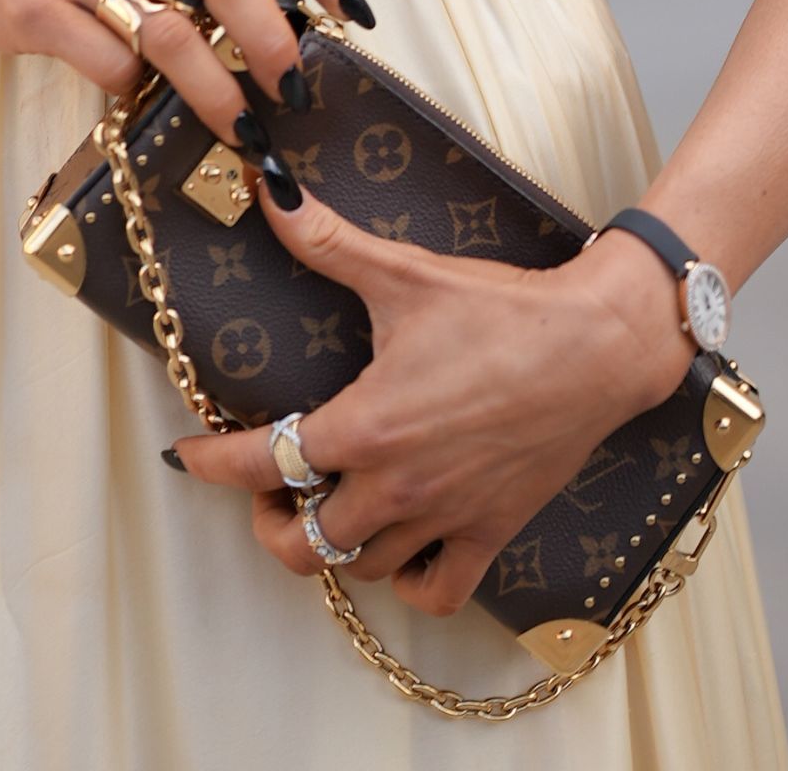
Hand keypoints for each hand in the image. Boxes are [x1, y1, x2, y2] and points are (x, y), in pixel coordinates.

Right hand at [0, 0, 374, 148]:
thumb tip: (268, 7)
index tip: (353, 12)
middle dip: (275, 42)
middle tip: (294, 87)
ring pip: (172, 34)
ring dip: (218, 92)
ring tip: (242, 127)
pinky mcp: (32, 9)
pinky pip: (107, 65)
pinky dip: (135, 91)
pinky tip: (140, 96)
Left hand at [173, 184, 696, 615]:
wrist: (600, 343)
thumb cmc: (502, 311)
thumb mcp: (404, 274)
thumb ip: (328, 241)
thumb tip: (270, 194)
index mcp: (365, 426)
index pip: (261, 462)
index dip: (210, 463)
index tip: (187, 455)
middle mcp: (398, 485)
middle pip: (302, 543)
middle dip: (268, 520)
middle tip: (267, 489)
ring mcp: (445, 516)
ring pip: (359, 570)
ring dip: (328, 547)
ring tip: (323, 509)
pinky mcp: (491, 529)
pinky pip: (438, 593)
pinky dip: (407, 583)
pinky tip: (396, 547)